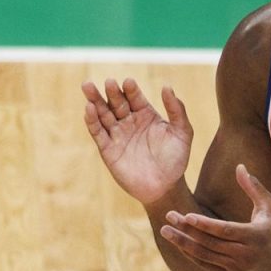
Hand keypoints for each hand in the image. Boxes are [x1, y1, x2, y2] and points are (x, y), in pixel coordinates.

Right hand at [81, 77, 192, 205]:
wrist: (165, 188)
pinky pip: (98, 133)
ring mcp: (117, 135)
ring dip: (95, 100)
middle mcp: (129, 122)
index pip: (135, 97)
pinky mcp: (108, 150)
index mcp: (145, 114)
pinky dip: (92, 121)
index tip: (129, 83)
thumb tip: (167, 87)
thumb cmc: (176, 160)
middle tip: (108, 82)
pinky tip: (88, 109)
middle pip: (116, 102)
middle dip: (111, 91)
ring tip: (88, 86)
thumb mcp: (182, 133)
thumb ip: (177, 110)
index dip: (131, 89)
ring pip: (103, 114)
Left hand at [159, 164, 270, 270]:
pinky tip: (178, 243)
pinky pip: (206, 265)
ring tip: (166, 232)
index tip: (185, 215)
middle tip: (168, 217)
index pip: (224, 230)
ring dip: (183, 244)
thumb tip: (240, 166)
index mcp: (255, 236)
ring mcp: (237, 268)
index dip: (204, 224)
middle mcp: (245, 254)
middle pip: (210, 243)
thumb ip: (254, 187)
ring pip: (205, 256)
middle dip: (187, 230)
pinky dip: (191, 255)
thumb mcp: (269, 206)